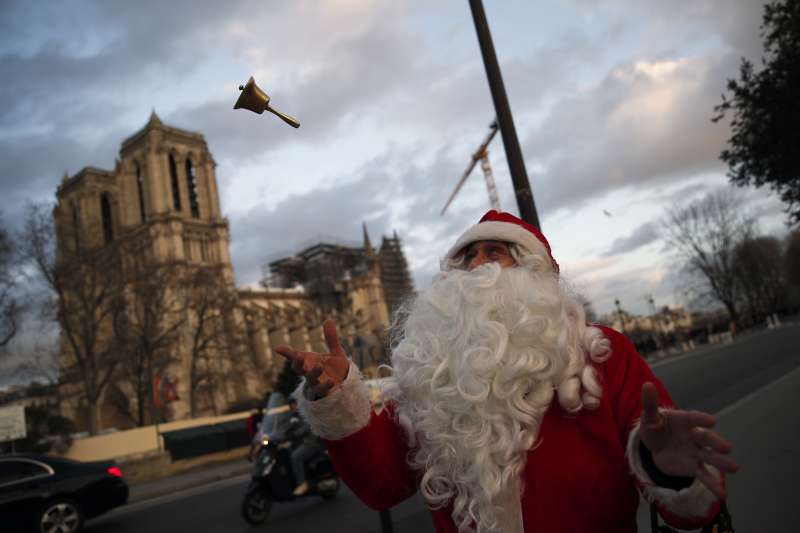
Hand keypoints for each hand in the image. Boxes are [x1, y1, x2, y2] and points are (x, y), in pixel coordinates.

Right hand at [274, 319, 349, 398]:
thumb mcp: (335, 352)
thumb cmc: (336, 367)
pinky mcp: (322, 392)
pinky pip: (320, 391)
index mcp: (309, 361)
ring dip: (313, 373)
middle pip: (298, 369)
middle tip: (299, 357)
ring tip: (319, 365)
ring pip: (309, 379)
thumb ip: (331, 338)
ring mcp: (314, 383)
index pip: (295, 356)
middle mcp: (308, 372)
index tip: (277, 348)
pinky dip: (325, 386)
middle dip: (297, 363)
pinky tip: (331, 381)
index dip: (286, 353)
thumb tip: (328, 320)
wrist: (346, 384)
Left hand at [639, 382, 739, 498]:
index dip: (701, 419)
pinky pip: (703, 476)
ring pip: (710, 457)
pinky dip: (712, 485)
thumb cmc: (655, 427)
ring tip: (735, 468)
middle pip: (706, 439)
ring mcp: (695, 452)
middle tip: (727, 448)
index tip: (712, 421)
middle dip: (716, 442)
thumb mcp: (649, 417)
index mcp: (684, 421)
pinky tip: (722, 495)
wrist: (655, 446)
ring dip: (722, 463)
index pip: (693, 418)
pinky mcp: (692, 467)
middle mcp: (693, 436)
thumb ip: (649, 404)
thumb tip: (646, 385)